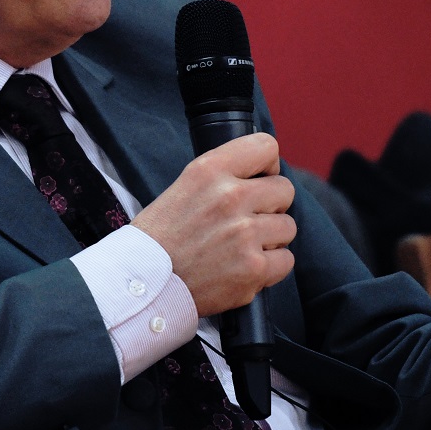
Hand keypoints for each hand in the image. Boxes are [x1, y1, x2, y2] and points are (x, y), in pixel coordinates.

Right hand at [133, 133, 296, 316]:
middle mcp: (230, 197)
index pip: (266, 147)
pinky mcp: (253, 268)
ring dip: (271, 238)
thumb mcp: (184, 185)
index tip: (257, 180)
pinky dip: (271, 267)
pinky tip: (245, 267)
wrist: (142, 282)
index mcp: (209, 170)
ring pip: (288, 226)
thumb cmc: (161, 236)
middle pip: (284, 189)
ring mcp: (244, 234)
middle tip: (247, 220)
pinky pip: (286, 260)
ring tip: (242, 247)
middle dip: (271, 205)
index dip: (266, 166)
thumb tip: (263, 174)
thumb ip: (223, 176)